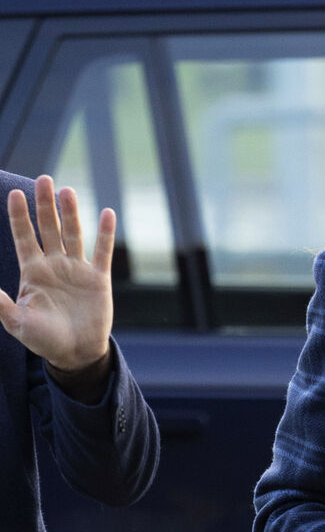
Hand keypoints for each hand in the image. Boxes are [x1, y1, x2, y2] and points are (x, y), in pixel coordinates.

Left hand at [0, 176, 113, 374]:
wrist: (75, 353)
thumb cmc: (42, 339)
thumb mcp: (15, 322)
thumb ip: (0, 303)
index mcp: (32, 272)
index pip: (24, 237)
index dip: (19, 216)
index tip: (15, 194)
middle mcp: (54, 265)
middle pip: (49, 228)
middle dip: (45, 205)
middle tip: (44, 179)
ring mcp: (77, 270)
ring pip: (74, 234)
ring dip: (71, 213)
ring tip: (67, 191)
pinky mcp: (98, 279)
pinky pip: (102, 252)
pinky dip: (105, 234)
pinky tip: (107, 214)